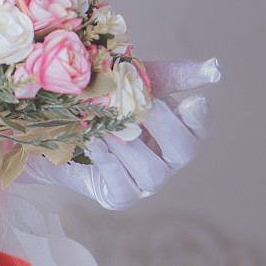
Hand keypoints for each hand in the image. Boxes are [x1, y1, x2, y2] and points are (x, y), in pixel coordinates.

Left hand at [19, 58, 220, 210]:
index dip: (200, 117)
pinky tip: (94, 144)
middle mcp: (168, 157)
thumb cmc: (99, 99)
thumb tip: (215, 68)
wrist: (50, 125)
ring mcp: (146, 181)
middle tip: (142, 106)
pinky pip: (123, 186)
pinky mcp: (120, 197)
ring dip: (129, 146)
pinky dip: (109, 163)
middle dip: (163, 126)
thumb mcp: (131, 80)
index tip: (191, 102)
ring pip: (153, 172)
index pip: (202, 124)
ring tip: (107, 128)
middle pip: (185, 150)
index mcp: (176, 125)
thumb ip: (170, 75)